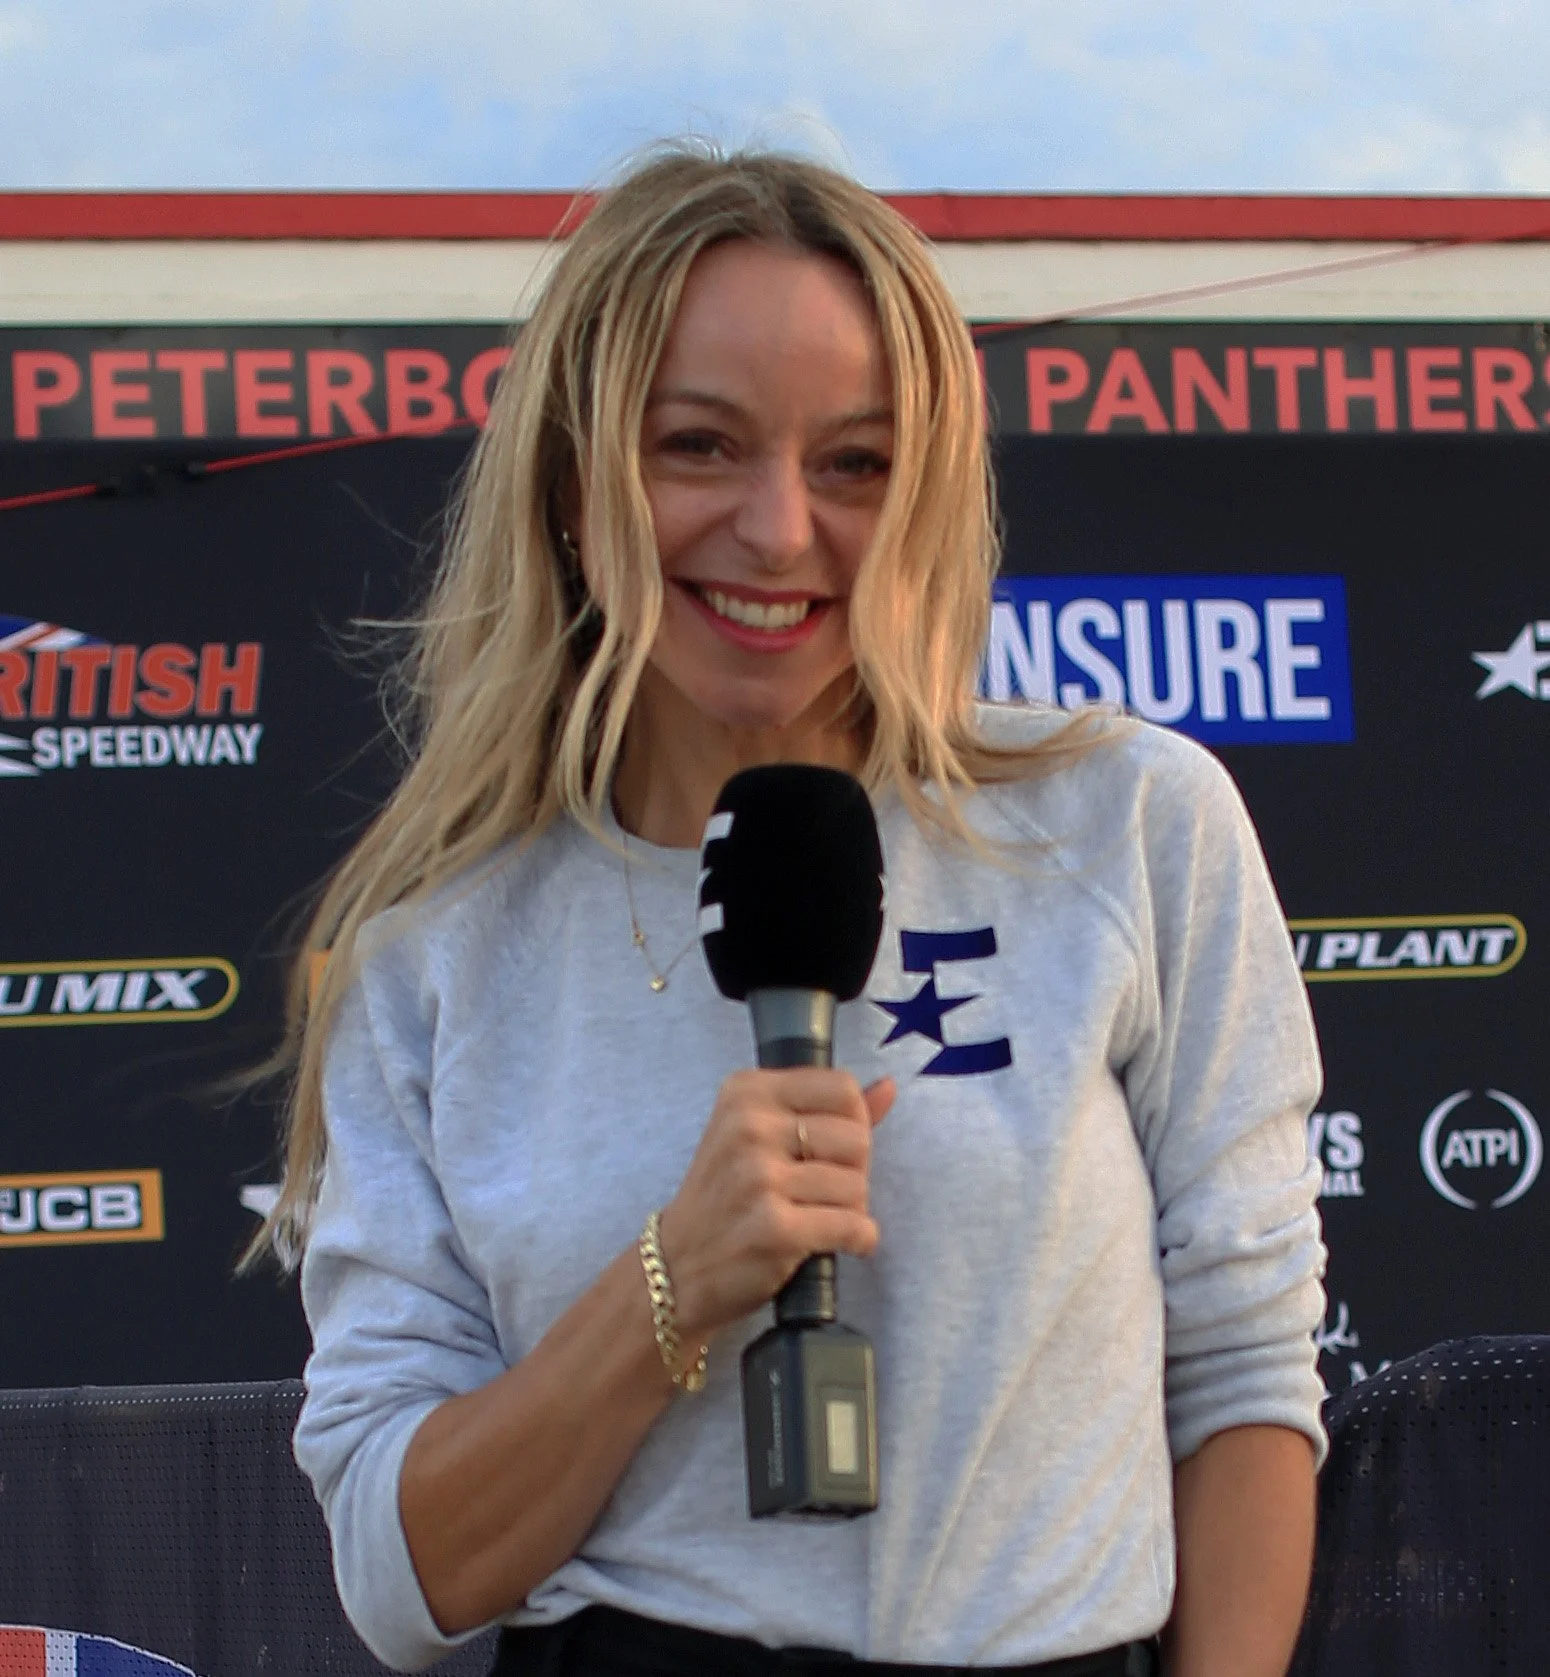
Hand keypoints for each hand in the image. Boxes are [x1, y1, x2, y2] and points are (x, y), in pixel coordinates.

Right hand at [658, 1068, 894, 1342]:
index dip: (853, 1122)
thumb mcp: (759, 1136)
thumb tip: (888, 1087)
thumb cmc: (725, 1199)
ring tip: (820, 1218)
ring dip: (852, 1210)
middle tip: (823, 1191)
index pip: (842, 1088)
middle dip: (854, 1171)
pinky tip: (839, 1244)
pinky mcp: (774, 1228)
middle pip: (857, 1138)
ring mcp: (759, 1177)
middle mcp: (749, 1126)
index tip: (832, 1149)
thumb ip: (825, 1110)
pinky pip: (853, 1226)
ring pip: (857, 1185)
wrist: (676, 1268)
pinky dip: (859, 1239)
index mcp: (747, 1092)